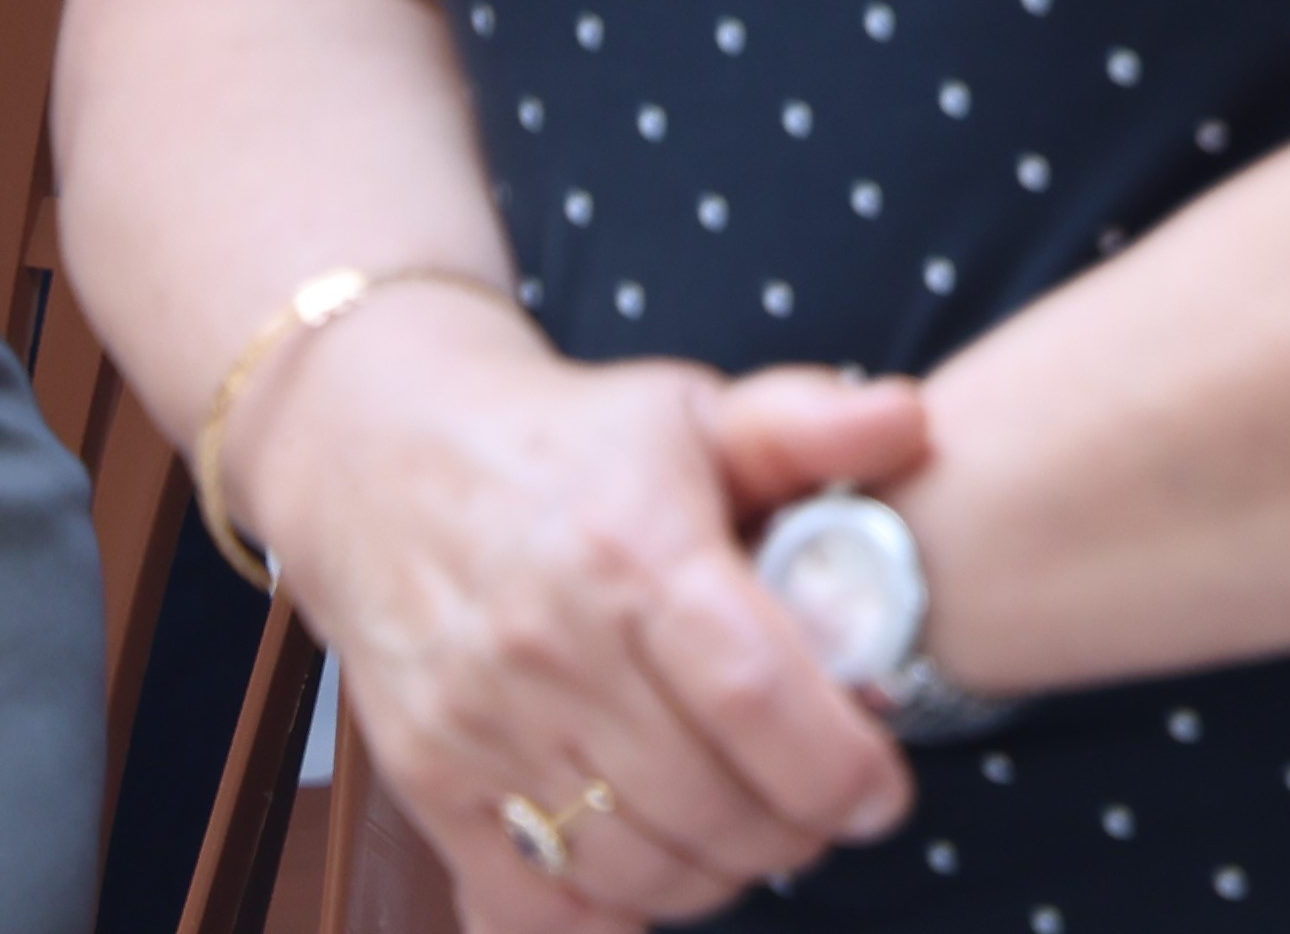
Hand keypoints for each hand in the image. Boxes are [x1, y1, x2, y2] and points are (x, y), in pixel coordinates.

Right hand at [235, 287, 927, 926]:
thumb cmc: (565, 441)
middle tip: (830, 808)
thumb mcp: (691, 406)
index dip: (835, 765)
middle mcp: (551, 650)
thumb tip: (909, 423)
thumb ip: (807, 424)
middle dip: (794, 828)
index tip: (883, 792)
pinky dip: (608, 914)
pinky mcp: (431, 782)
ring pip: (629, 864)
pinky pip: (532, 901)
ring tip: (754, 829)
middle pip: (703, 801)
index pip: (752, 694)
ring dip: (716, 874)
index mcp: (633, 552)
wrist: (380, 463)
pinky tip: (656, 865)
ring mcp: (481, 727)